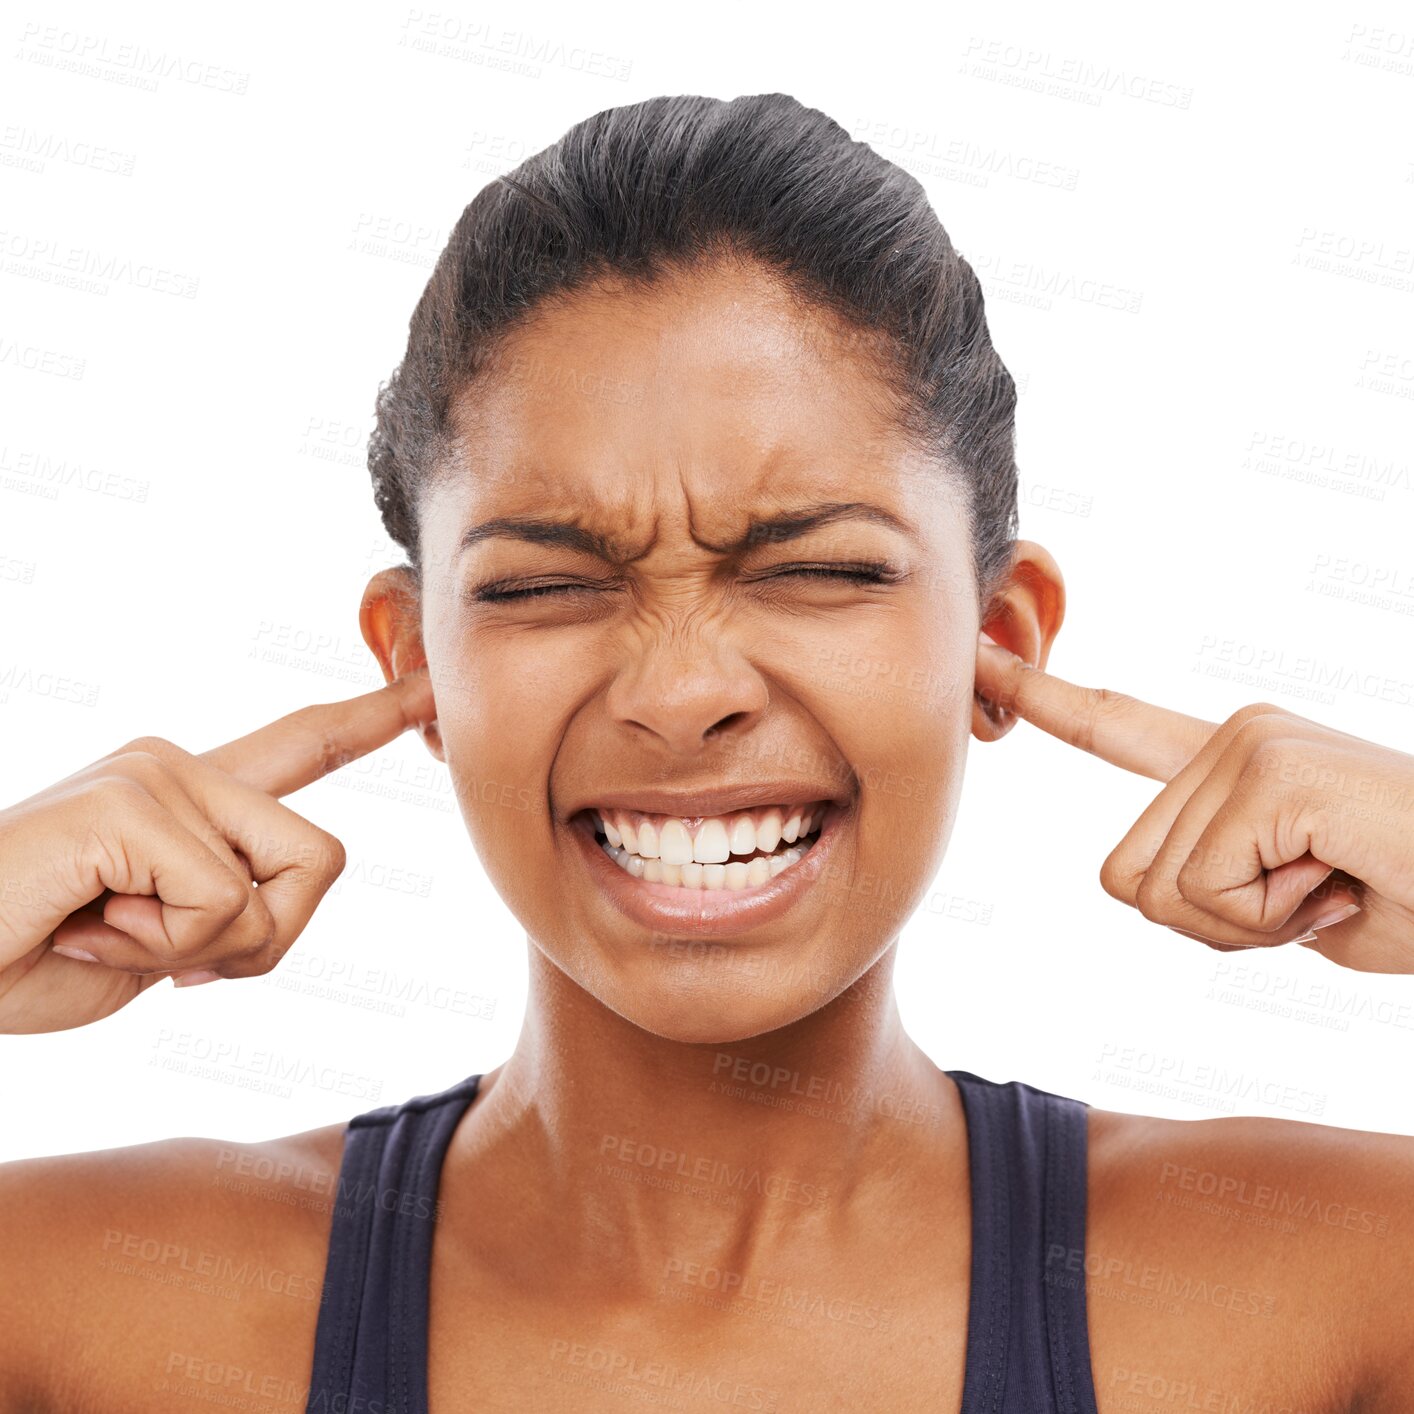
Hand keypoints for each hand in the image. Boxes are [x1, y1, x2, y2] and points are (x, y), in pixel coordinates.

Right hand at [0, 668, 434, 1032]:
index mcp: (189, 798)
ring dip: (204, 950)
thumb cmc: (23, 958)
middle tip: (156, 949)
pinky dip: (165, 949)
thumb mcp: (161, 949)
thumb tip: (265, 909)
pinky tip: (87, 923)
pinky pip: (225, 905)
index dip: (371, 718)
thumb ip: (231, 919)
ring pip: (285, 887)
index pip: (301, 748)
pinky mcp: (131, 801)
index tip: (431, 686)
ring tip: (107, 928)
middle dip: (262, 941)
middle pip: (324, 860)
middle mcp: (180, 767)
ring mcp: (156, 774)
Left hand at [975, 642, 1413, 972]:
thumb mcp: (1289, 905)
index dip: (1044, 702)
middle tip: (1314, 896)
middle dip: (1215, 924)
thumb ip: (1213, 886)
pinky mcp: (1274, 771)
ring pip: (1160, 894)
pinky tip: (1340, 883)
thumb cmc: (1412, 901)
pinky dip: (1274, 924)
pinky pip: (1208, 893)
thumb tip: (1147, 887)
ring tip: (1333, 885)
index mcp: (1232, 759)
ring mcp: (1252, 744)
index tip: (978, 660)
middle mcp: (1233, 733)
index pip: (1116, 728)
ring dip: (1250, 926)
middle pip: (1126, 878)